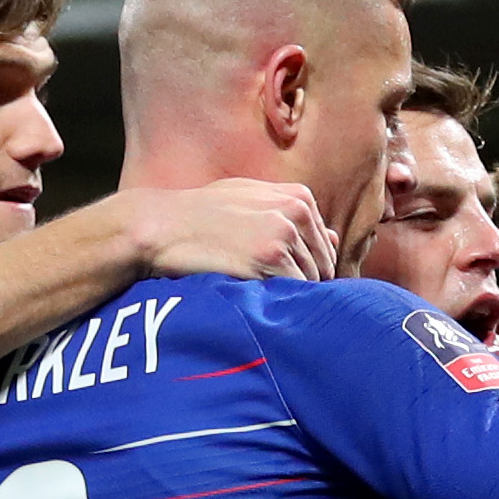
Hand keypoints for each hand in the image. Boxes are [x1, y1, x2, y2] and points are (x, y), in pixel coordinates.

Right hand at [117, 180, 335, 282]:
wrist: (164, 226)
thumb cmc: (203, 214)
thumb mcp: (250, 200)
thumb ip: (292, 214)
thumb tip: (333, 237)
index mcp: (298, 197)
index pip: (325, 245)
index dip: (309, 267)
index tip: (283, 278)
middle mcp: (296, 212)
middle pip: (323, 265)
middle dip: (306, 283)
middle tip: (274, 295)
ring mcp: (284, 235)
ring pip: (312, 281)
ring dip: (292, 295)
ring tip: (264, 296)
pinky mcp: (270, 260)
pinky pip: (295, 292)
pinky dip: (282, 302)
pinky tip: (260, 300)